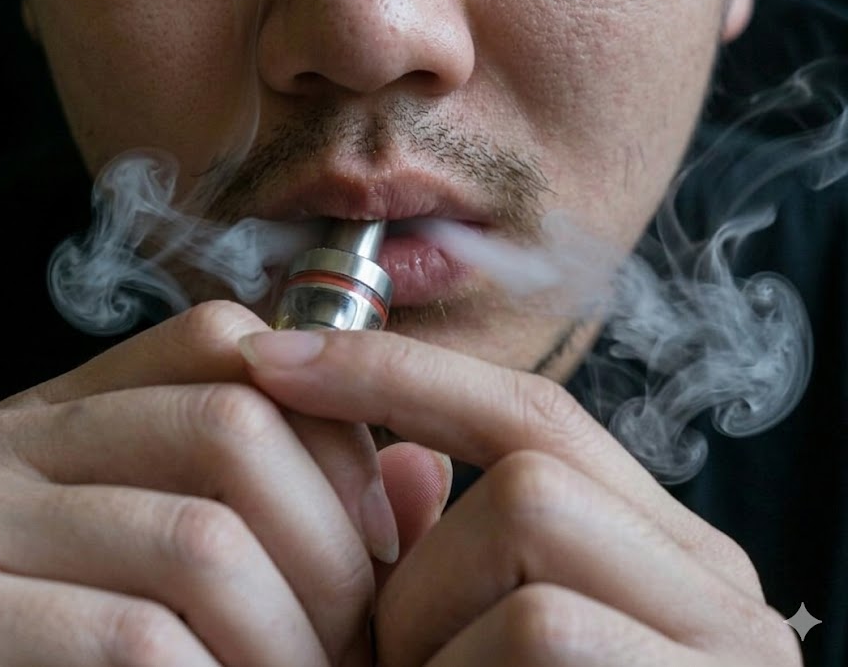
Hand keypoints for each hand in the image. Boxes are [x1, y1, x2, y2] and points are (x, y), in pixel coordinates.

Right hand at [0, 302, 446, 665]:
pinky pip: (137, 638)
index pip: (221, 342)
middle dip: (331, 552)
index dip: (329, 432)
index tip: (376, 539)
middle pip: (229, 424)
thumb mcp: (201, 579)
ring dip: (290, 642)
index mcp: (53, 413)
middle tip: (355, 641)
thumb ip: (308, 518)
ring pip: (200, 541)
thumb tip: (423, 469)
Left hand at [241, 329, 803, 665]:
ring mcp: (718, 648)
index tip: (272, 355)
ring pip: (524, 525)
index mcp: (664, 559)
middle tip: (392, 660)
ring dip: (434, 621)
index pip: (527, 414)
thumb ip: (446, 564)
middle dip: (422, 553)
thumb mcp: (478, 659)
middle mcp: (715, 588)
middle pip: (528, 464)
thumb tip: (390, 463)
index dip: (394, 373)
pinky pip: (538, 624)